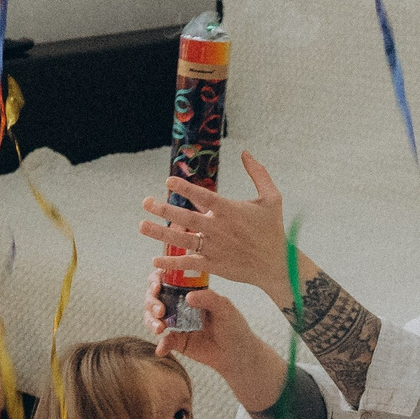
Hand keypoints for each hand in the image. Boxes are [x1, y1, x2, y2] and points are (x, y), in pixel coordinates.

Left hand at [139, 152, 293, 306]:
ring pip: (183, 240)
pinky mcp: (214, 265)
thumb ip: (259, 173)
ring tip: (141, 225)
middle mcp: (220, 229)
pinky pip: (189, 264)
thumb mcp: (272, 198)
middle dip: (164, 209)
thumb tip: (245, 152)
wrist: (278, 264)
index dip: (186, 189)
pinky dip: (172, 263)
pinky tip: (155, 260)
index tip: (168, 180)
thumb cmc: (273, 229)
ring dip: (160, 233)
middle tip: (145, 202)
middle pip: (187, 219)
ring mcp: (215, 248)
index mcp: (231, 210)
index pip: (204, 197)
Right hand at [142, 272, 247, 364]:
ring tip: (159, 329)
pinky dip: (161, 345)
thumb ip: (208, 299)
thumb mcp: (224, 308)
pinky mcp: (177, 342)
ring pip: (153, 318)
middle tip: (160, 311)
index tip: (157, 286)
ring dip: (151, 322)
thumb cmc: (233, 325)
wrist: (237, 353)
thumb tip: (188, 296)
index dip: (156, 280)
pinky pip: (163, 341)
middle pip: (154, 298)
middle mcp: (179, 305)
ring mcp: (176, 323)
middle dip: (152, 302)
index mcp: (189, 291)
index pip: (167, 280)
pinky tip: (162, 349)